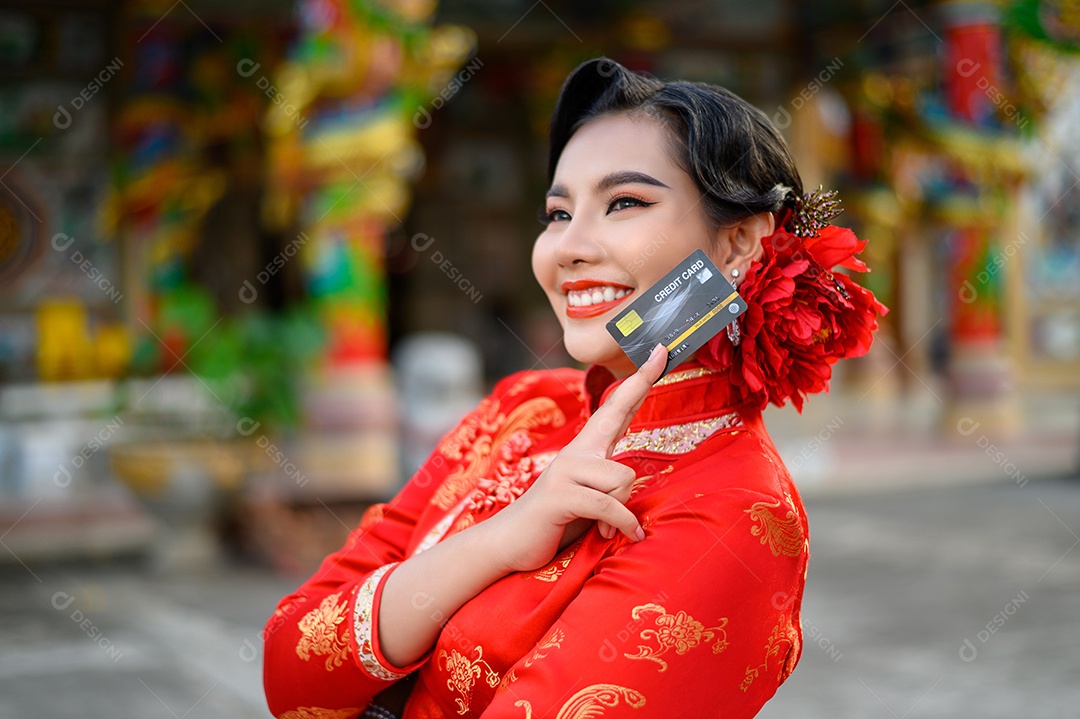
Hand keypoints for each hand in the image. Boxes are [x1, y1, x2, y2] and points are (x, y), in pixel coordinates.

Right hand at [485, 345, 666, 573]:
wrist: (509, 543)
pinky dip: (621, 525)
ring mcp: (565, 471)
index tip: (660, 352)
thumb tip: (630, 476)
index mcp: (584, 450)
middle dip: (641, 384)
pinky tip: (619, 536)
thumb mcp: (588, 496)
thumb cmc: (555, 521)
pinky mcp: (560, 496)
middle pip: (618, 417)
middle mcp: (575, 452)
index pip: (616, 407)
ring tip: (608, 527)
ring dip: (622, 510)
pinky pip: (609, 505)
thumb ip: (606, 481)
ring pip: (623, 478)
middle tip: (662, 351)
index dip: (639, 380)